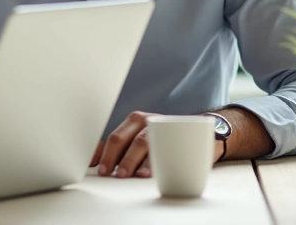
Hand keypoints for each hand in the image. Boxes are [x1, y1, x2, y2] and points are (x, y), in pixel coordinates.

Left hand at [90, 111, 223, 178]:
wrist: (199, 131)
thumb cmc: (163, 139)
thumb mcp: (140, 138)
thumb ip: (122, 147)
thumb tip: (97, 159)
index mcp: (134, 120)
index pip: (113, 137)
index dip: (102, 153)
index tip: (95, 167)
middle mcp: (146, 120)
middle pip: (123, 139)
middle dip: (114, 158)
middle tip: (110, 173)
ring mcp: (161, 127)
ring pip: (141, 143)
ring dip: (133, 160)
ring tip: (129, 175)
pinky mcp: (177, 136)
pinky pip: (164, 148)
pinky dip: (155, 162)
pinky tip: (149, 172)